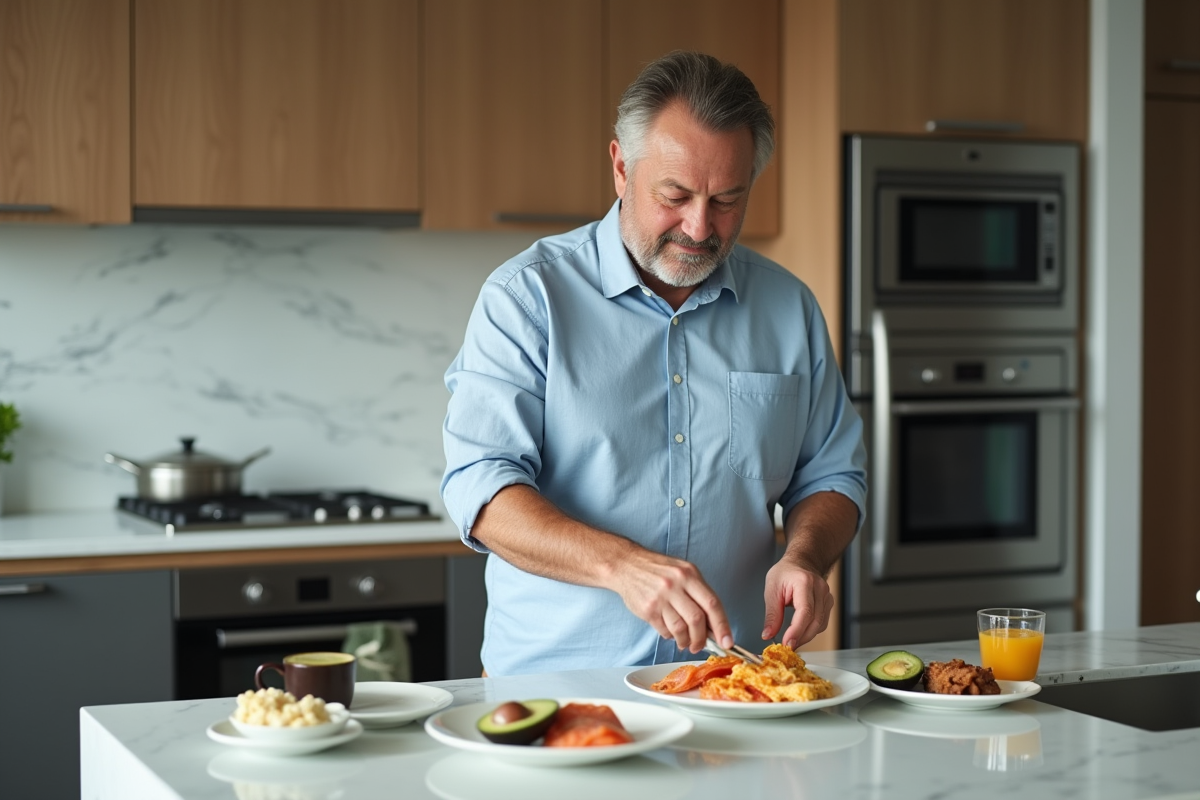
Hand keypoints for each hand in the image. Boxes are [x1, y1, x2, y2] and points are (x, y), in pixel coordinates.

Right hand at [610, 547, 732, 653]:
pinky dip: (670, 636)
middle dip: (702, 639)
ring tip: (684, 642)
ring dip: (685, 641)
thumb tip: (713, 625)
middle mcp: (675, 584)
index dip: (722, 626)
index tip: (727, 642)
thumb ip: (699, 594)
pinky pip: (664, 631)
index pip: (712, 604)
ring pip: (680, 629)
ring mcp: (660, 597)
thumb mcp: (683, 571)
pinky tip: (669, 631)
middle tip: (700, 645)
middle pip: (697, 620)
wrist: (627, 565)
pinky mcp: (647, 609)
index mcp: (689, 574)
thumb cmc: (658, 570)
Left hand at [762, 557, 832, 648]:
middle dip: (801, 637)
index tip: (787, 643)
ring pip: (820, 624)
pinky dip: (811, 631)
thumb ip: (771, 614)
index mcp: (804, 582)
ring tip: (791, 641)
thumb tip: (768, 634)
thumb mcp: (772, 590)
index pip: (805, 611)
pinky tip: (800, 633)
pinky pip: (822, 623)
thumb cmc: (785, 573)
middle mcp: (819, 588)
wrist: (801, 562)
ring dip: (806, 637)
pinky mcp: (828, 603)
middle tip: (787, 647)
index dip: (797, 630)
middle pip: (815, 621)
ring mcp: (827, 596)